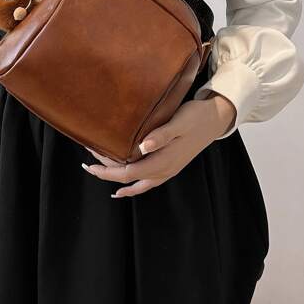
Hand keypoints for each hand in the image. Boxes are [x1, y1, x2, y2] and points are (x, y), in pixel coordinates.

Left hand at [82, 92, 235, 197]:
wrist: (216, 119)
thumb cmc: (196, 117)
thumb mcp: (179, 122)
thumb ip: (161, 135)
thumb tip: (142, 146)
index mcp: (163, 161)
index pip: (127, 172)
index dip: (107, 169)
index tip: (90, 160)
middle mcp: (164, 170)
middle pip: (128, 179)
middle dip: (106, 172)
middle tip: (87, 163)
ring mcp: (168, 170)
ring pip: (137, 183)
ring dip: (117, 179)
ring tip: (99, 172)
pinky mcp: (170, 165)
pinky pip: (147, 182)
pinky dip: (133, 185)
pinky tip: (124, 186)